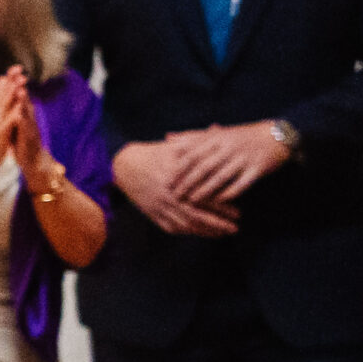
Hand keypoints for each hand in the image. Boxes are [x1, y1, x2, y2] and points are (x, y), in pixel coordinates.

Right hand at [0, 69, 26, 173]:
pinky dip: (13, 114)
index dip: (8, 79)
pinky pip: (7, 123)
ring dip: (12, 93)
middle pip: (1, 94)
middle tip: (20, 69)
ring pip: (4, 106)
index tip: (17, 67)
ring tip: (20, 82)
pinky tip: (20, 107)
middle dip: (11, 81)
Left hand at [6, 81, 55, 183]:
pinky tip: (19, 115)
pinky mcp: (30, 139)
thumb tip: (10, 97)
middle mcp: (29, 118)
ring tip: (20, 90)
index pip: (20, 96)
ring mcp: (31, 127)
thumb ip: (14, 110)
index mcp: (23, 114)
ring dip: (24, 102)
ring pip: (27, 112)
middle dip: (20, 87)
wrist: (33, 160)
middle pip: (24, 100)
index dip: (15, 84)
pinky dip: (23, 121)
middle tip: (17, 74)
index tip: (10, 72)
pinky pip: (26, 129)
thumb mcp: (17, 123)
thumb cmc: (23, 141)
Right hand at [111, 141, 240, 237]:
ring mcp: (159, 208)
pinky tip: (200, 233)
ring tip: (222, 233)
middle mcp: (168, 197)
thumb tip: (217, 128)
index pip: (204, 199)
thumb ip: (197, 140)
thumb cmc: (153, 154)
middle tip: (234, 229)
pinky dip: (188, 232)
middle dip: (217, 225)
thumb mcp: (174, 146)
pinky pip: (172, 228)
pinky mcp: (152, 214)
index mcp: (176, 180)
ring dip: (205, 232)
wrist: (124, 167)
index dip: (222, 208)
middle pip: (197, 217)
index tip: (238, 213)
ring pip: (185, 225)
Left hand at [166, 121, 291, 202]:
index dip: (179, 167)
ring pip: (221, 176)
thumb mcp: (217, 133)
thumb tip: (167, 137)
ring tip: (192, 201)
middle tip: (175, 195)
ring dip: (206, 190)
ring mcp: (244, 157)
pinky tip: (220, 202)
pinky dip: (230, 192)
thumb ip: (192, 136)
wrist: (275, 137)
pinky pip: (242, 183)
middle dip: (188, 181)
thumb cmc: (240, 137)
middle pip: (205, 166)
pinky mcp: (257, 168)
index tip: (167, 180)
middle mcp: (229, 146)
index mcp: (217, 137)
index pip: (194, 153)